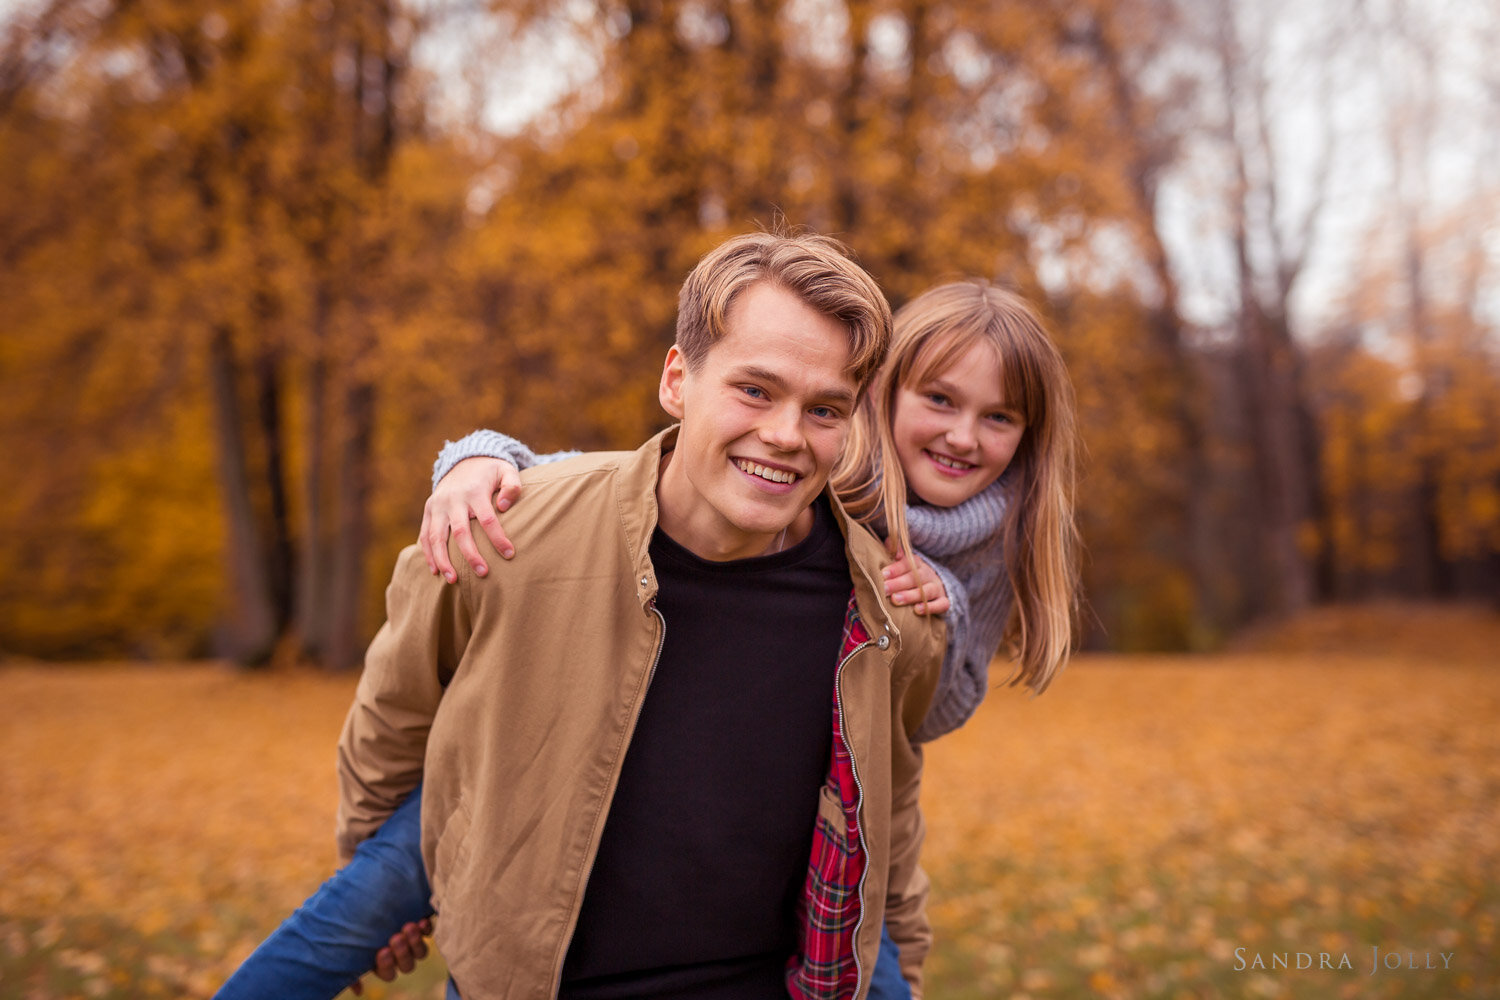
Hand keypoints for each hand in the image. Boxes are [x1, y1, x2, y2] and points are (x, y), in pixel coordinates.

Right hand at [351, 918, 432, 992]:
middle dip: (402, 953)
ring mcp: (411, 943)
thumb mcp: (347, 944)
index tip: (382, 951)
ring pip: (420, 952)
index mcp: (381, 965)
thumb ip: (351, 967)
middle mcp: (399, 956)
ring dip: (415, 942)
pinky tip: (421, 922)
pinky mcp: (421, 927)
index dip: (387, 965)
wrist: (365, 900)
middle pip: (407, 965)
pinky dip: (426, 929)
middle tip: (396, 938)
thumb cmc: (353, 925)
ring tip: (409, 927)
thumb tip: (359, 990)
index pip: (388, 974)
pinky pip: (429, 933)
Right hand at [420, 457, 522, 580]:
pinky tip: (436, 571)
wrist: (464, 460)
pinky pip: (424, 535)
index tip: (509, 554)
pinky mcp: (429, 510)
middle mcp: (453, 499)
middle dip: (471, 555)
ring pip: (436, 536)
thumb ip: (512, 486)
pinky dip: (428, 554)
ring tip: (454, 580)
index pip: (486, 519)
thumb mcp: (506, 470)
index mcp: (474, 491)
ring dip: (443, 560)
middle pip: (460, 531)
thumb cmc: (491, 472)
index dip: (498, 538)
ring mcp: (438, 505)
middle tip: (484, 573)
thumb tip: (504, 506)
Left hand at [882, 550, 949, 615]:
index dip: (896, 568)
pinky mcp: (944, 601)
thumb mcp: (904, 563)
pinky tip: (917, 610)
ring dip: (911, 595)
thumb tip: (888, 540)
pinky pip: (941, 604)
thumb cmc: (911, 576)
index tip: (883, 573)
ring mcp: (937, 588)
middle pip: (915, 577)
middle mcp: (928, 574)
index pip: (908, 563)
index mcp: (917, 564)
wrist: (935, 588)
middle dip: (898, 583)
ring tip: (896, 600)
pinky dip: (931, 607)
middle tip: (884, 589)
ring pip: (927, 591)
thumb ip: (895, 552)